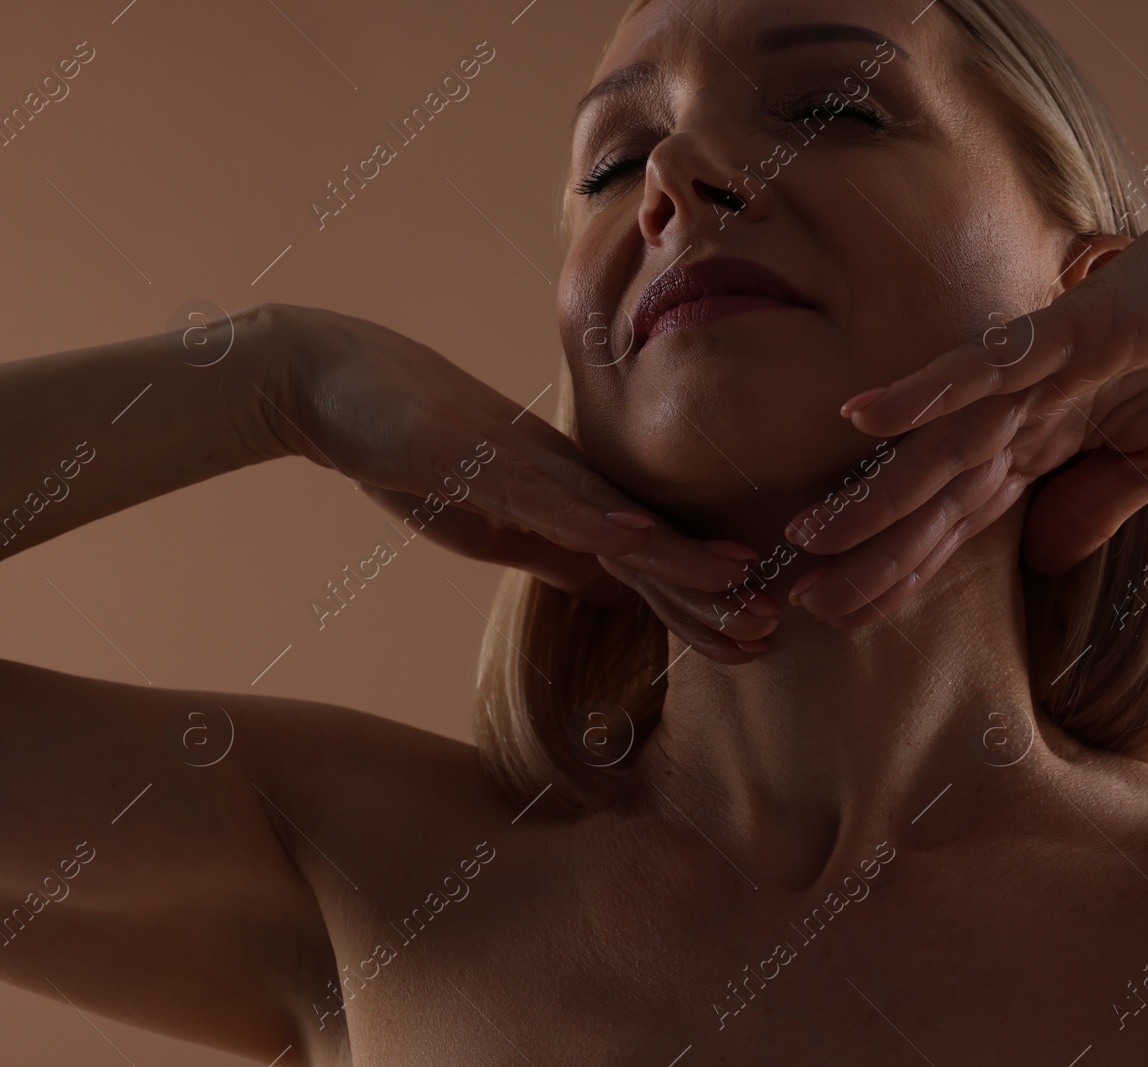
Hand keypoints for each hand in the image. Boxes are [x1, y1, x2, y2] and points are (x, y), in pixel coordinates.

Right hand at [253, 303, 780, 661]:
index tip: (751, 642)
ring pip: (616, 521)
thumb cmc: (410, 452)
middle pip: (652, 544)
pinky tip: (636, 542)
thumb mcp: (490, 527)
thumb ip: (554, 553)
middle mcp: (563, 480)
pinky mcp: (480, 460)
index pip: (646, 562)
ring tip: (739, 592)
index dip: (698, 603)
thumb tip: (615, 592)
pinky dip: (592, 521)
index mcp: (567, 499)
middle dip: (711, 592)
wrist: (333, 381)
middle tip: (774, 632)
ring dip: (677, 561)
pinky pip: (544, 494)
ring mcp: (527, 468)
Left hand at [782, 152, 1147, 621]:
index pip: (961, 519)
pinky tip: (863, 417)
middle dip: (869, 553)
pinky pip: (986, 367)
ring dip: (876, 492)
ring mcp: (1040, 372)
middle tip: (800, 602)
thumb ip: (1096, 505)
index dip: (904, 569)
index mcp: (1049, 440)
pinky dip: (926, 391)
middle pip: (934, 495)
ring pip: (942, 446)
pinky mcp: (1067, 334)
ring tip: (806, 537)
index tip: (845, 612)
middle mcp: (1027, 411)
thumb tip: (1042, 563)